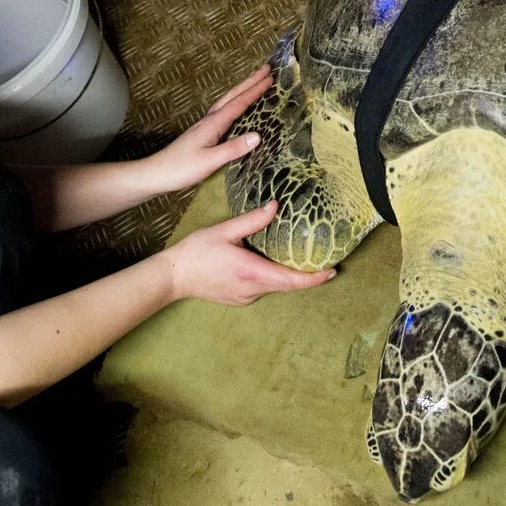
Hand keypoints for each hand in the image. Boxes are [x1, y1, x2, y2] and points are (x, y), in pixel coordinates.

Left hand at [141, 66, 273, 195]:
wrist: (157, 173)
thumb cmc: (181, 168)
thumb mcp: (210, 161)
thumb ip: (233, 148)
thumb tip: (258, 136)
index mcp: (213, 123)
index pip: (238, 103)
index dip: (255, 90)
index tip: (270, 78)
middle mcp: (209, 119)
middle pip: (232, 95)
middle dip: (250, 82)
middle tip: (266, 69)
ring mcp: (205, 124)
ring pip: (227, 100)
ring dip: (242, 89)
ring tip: (255, 81)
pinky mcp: (203, 131)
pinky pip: (224, 110)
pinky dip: (235, 101)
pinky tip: (237, 105)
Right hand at [166, 202, 336, 305]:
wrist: (173, 276)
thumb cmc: (197, 252)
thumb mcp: (225, 230)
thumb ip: (252, 221)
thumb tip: (275, 207)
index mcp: (252, 272)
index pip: (291, 280)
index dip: (314, 278)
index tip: (332, 270)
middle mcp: (252, 289)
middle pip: (288, 285)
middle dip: (308, 276)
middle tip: (326, 261)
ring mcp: (246, 297)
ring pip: (276, 288)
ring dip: (289, 276)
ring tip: (302, 259)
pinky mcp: (239, 299)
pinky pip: (263, 289)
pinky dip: (274, 278)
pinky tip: (273, 264)